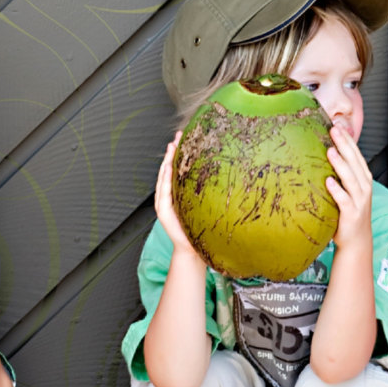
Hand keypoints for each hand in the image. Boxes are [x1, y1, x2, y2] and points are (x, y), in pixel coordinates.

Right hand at [154, 131, 196, 255]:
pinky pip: (163, 192)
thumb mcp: (203, 206)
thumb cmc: (200, 229)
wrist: (192, 249)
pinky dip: (165, 180)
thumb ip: (206, 193)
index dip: (179, 155)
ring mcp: (164, 203)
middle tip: (178, 137)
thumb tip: (225, 177)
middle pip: (168, 170)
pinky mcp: (163, 211)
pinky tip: (168, 168)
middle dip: (171, 153)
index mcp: (178, 194)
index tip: (185, 138)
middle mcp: (169, 196)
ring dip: (166, 162)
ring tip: (171, 149)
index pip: (177, 170)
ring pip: (164, 178)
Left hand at [324, 126, 371, 249]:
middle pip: (354, 162)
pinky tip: (329, 181)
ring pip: (351, 178)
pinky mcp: (351, 213)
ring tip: (330, 151)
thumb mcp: (349, 190)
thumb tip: (325, 154)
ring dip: (341, 164)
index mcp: (363, 179)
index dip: (348, 140)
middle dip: (344, 145)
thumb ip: (342, 174)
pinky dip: (337, 190)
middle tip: (333, 130)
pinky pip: (344, 199)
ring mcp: (359, 200)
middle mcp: (364, 187)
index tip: (337, 126)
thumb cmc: (350, 213)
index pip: (356, 155)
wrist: (356, 240)